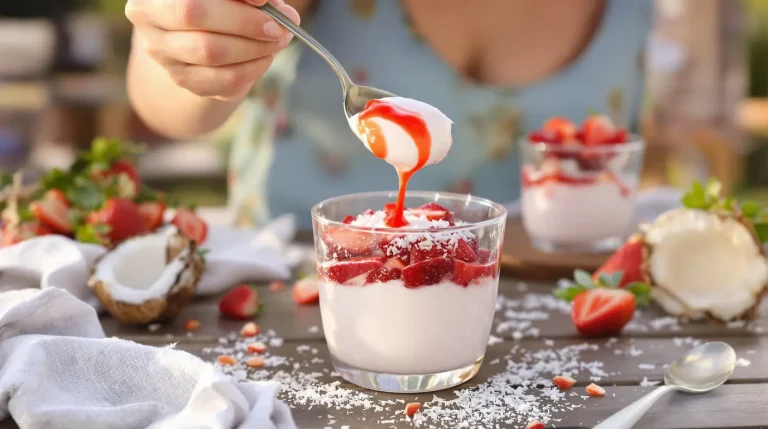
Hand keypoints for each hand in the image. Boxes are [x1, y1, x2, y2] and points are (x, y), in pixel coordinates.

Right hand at [126, 0, 299, 99]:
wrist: (200, 35)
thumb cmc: (218, 5)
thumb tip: (286, 16)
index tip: (263, 1)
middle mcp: (149, 22)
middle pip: (194, 17)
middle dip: (244, 22)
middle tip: (277, 26)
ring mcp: (164, 56)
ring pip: (210, 52)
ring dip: (253, 47)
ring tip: (277, 40)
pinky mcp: (184, 80)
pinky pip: (222, 80)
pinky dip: (252, 69)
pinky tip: (265, 58)